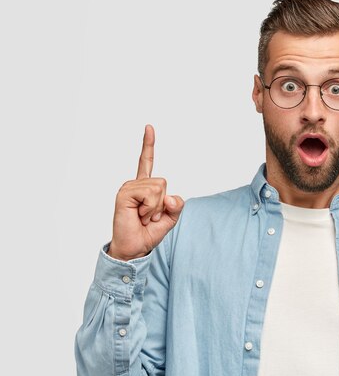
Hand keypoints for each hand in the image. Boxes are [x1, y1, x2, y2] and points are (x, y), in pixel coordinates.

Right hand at [107, 124, 184, 260]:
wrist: (135, 248)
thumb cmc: (148, 232)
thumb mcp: (170, 218)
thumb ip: (177, 205)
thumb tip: (170, 197)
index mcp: (145, 186)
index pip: (146, 161)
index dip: (148, 144)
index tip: (149, 127)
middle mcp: (135, 183)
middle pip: (163, 182)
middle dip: (162, 204)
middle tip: (149, 216)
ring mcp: (128, 187)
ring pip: (158, 188)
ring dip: (155, 208)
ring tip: (143, 217)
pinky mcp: (124, 194)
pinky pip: (149, 194)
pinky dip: (149, 208)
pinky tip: (139, 216)